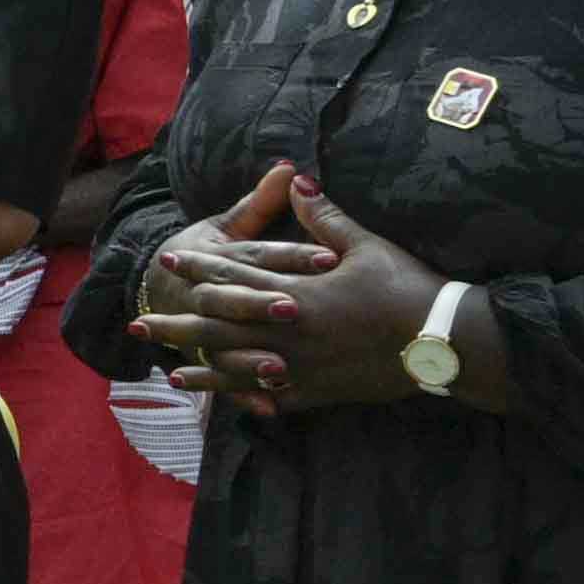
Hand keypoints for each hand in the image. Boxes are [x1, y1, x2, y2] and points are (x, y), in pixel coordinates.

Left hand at [145, 165, 446, 412]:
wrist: (444, 341)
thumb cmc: (408, 288)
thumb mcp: (367, 245)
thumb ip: (324, 217)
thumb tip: (298, 182)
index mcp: (297, 293)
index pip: (236, 279)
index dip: (199, 271)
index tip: (167, 263)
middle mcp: (290, 333)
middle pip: (221, 329)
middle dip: (180, 325)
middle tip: (140, 323)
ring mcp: (302, 367)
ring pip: (239, 369)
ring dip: (200, 369)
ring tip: (165, 371)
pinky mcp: (319, 391)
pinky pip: (272, 397)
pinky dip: (244, 398)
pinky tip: (223, 402)